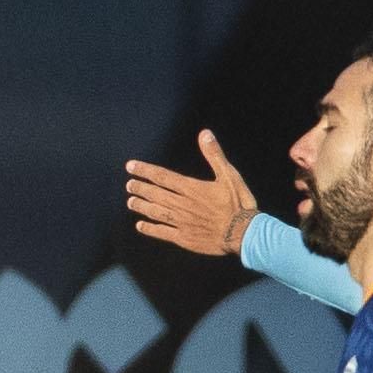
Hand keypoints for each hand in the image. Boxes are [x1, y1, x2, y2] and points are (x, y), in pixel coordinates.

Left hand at [126, 130, 258, 256]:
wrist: (243, 233)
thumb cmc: (238, 203)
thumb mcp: (229, 175)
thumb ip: (214, 155)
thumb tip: (204, 134)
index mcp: (191, 188)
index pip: (162, 176)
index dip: (145, 171)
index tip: (130, 167)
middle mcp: (182, 205)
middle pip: (156, 194)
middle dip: (140, 188)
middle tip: (129, 185)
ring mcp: (181, 222)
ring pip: (156, 212)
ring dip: (142, 207)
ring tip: (130, 202)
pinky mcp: (184, 238)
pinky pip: (162, 233)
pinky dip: (150, 229)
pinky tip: (140, 226)